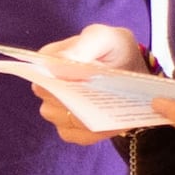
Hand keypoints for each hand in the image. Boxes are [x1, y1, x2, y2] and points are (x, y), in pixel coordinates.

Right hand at [28, 25, 146, 151]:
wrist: (133, 69)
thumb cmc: (115, 49)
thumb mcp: (105, 38)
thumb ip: (83, 46)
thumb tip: (57, 67)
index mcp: (49, 61)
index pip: (41, 78)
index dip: (60, 84)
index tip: (86, 83)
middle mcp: (47, 88)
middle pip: (51, 104)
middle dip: (78, 102)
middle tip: (106, 97)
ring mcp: (56, 110)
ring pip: (63, 122)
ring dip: (89, 118)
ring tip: (114, 110)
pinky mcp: (70, 128)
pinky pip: (76, 136)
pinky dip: (96, 132)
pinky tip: (113, 123)